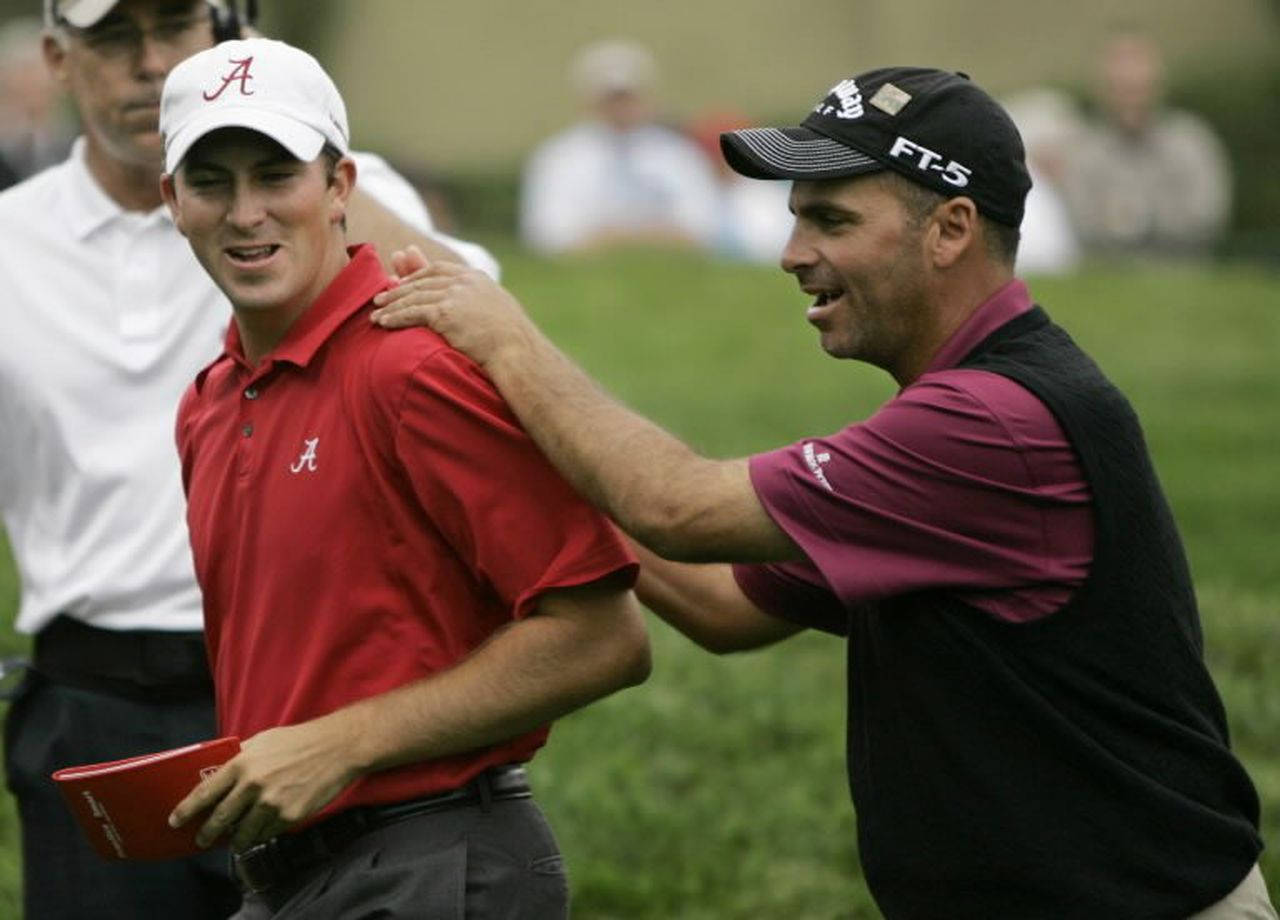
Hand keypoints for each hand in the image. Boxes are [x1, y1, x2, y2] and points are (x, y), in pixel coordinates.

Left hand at [168, 719, 361, 849]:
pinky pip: (268, 832)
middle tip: (202, 840)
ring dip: (237, 840)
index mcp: (242, 764)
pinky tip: (264, 828)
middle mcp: (252, 786)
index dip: (186, 810)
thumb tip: (221, 769)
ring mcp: (271, 804)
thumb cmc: (300, 741)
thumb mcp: (264, 740)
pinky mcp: (289, 816)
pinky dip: (263, 833)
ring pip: (244, 833)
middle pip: (220, 819)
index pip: (205, 792)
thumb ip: (241, 756)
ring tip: (236, 840)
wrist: (337, 748)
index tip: (175, 821)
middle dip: (207, 833)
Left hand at [371, 249, 534, 369]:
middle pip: (422, 281)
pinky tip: (383, 322)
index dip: (417, 275)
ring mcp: (454, 295)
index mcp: (476, 278)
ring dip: (392, 304)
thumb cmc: (512, 340)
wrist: (517, 351)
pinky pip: (412, 313)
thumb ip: (482, 302)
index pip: (439, 269)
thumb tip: (478, 312)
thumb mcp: (497, 312)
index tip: (402, 282)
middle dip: (398, 288)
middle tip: (381, 294)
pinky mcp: (445, 313)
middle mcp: (463, 281)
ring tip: (376, 311)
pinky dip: (395, 317)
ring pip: (413, 296)